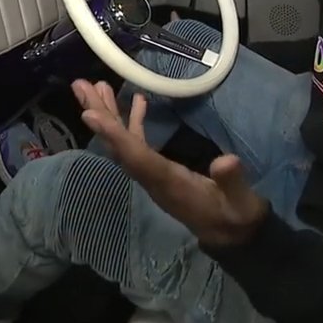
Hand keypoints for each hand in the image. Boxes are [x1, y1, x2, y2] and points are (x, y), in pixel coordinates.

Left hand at [72, 79, 268, 245]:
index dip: (113, 135)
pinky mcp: (160, 171)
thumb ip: (233, 182)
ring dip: (110, 115)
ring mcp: (154, 175)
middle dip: (100, 116)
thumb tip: (226, 161)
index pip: (136, 157)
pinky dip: (133, 123)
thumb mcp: (242, 203)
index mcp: (169, 183)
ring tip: (97, 86)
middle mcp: (153, 179)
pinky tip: (136, 101)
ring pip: (125, 144)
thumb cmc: (238, 217)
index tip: (89, 113)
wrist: (234, 236)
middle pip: (119, 146)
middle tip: (80, 86)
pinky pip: (139, 145)